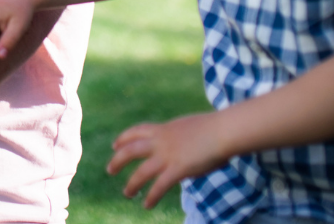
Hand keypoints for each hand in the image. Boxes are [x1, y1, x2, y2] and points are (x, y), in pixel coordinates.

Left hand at [107, 113, 228, 208]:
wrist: (223, 131)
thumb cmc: (215, 128)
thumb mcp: (190, 127)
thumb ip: (181, 136)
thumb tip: (184, 142)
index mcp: (164, 129)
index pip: (137, 131)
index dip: (124, 138)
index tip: (115, 144)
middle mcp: (161, 142)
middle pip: (131, 150)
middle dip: (118, 160)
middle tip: (110, 170)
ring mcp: (168, 156)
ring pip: (141, 172)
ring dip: (132, 184)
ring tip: (127, 193)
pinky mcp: (178, 169)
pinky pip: (159, 186)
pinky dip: (152, 196)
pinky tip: (147, 205)